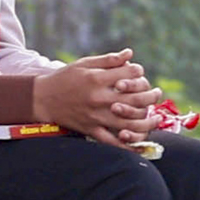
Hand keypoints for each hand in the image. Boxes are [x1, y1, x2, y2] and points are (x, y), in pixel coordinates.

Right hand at [33, 51, 168, 144]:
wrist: (42, 99)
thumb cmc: (65, 78)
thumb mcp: (85, 64)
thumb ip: (109, 60)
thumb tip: (130, 54)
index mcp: (97, 79)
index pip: (130, 74)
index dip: (139, 72)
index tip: (139, 73)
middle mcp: (98, 98)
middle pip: (135, 99)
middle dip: (151, 95)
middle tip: (157, 93)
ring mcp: (95, 116)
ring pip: (128, 122)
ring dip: (147, 121)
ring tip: (156, 118)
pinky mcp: (91, 129)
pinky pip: (112, 142)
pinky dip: (128, 145)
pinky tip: (140, 143)